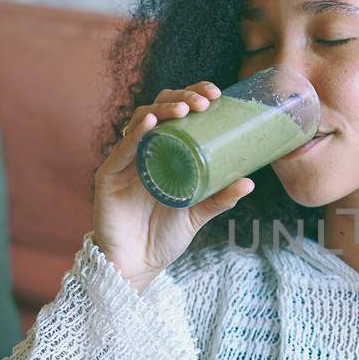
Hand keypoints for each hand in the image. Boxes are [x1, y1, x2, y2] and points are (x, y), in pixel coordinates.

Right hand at [91, 81, 254, 289]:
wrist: (138, 264)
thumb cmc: (165, 235)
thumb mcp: (198, 213)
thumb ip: (220, 198)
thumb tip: (249, 182)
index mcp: (166, 151)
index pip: (177, 113)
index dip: (193, 96)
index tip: (216, 95)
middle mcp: (145, 149)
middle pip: (159, 108)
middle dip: (182, 97)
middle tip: (205, 101)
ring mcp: (126, 159)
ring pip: (141, 120)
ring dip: (163, 108)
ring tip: (184, 108)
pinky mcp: (109, 173)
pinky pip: (123, 148)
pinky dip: (137, 132)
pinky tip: (152, 124)